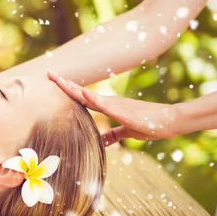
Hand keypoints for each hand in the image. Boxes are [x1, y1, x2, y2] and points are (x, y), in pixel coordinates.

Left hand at [47, 71, 179, 145]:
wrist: (169, 122)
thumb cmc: (149, 124)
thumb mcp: (127, 132)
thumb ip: (113, 135)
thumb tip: (101, 142)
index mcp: (107, 106)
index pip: (82, 97)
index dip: (67, 89)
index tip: (53, 82)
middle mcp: (108, 102)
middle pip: (81, 92)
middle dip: (64, 84)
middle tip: (47, 73)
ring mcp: (115, 105)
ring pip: (89, 96)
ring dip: (73, 88)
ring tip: (58, 80)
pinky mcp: (124, 111)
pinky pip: (106, 105)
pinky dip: (94, 99)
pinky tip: (83, 93)